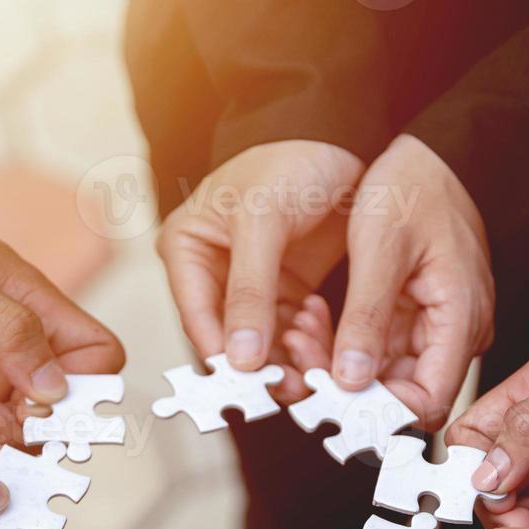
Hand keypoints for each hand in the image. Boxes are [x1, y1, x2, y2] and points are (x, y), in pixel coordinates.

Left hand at [0, 188, 124, 456]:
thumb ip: (10, 333)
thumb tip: (58, 387)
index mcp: (30, 311)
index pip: (94, 356)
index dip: (90, 387)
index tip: (62, 408)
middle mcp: (5, 353)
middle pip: (52, 413)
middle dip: (36, 433)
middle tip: (4, 435)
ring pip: (4, 438)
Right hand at [158, 141, 364, 397]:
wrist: (343, 139)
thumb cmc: (290, 161)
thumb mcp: (261, 222)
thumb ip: (248, 292)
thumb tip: (236, 358)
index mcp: (184, 249)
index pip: (199, 318)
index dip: (224, 357)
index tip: (251, 389)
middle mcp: (210, 272)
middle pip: (230, 338)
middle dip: (260, 364)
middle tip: (290, 388)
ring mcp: (249, 286)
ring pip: (262, 343)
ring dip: (288, 359)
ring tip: (315, 368)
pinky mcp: (286, 292)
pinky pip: (292, 334)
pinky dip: (308, 344)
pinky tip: (326, 343)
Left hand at [285, 135, 494, 428]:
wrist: (428, 154)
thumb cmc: (414, 187)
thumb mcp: (382, 248)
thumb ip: (368, 318)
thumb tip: (351, 381)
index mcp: (460, 318)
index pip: (428, 401)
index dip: (380, 413)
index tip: (327, 401)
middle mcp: (454, 332)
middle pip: (401, 394)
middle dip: (347, 388)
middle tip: (298, 363)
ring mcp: (435, 326)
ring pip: (382, 375)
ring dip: (336, 366)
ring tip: (297, 335)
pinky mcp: (414, 317)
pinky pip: (375, 350)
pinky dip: (341, 345)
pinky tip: (310, 322)